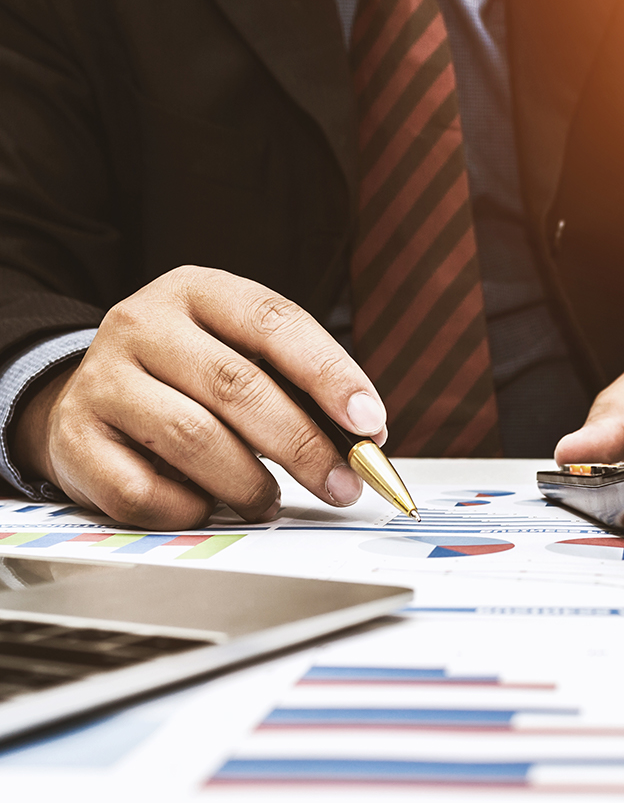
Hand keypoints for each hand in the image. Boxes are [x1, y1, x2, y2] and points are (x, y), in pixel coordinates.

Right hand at [13, 266, 387, 528]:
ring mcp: (102, 380)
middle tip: (344, 484)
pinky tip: (206, 506)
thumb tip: (363, 440)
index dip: (330, 374)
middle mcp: (143, 324)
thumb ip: (297, 388)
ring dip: (249, 484)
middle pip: (238, 386)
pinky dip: (189, 510)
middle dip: (304, 445)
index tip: (370, 423)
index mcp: (197, 292)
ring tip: (270, 501)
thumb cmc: (187, 380)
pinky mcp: (74, 439)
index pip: (274, 322)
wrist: (84, 397)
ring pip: (193, 439)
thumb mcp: (239, 355)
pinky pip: (144, 491)